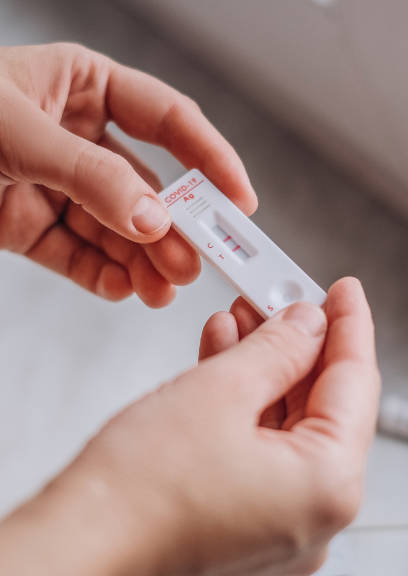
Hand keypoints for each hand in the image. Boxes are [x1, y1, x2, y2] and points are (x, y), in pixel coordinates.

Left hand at [0, 43, 255, 303]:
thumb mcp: (15, 130)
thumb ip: (89, 174)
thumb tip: (151, 216)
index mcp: (83, 87)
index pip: (167, 120)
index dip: (210, 158)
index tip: (239, 199)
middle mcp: (77, 139)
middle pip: (146, 186)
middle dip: (171, 227)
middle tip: (192, 262)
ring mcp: (57, 187)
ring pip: (116, 229)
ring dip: (142, 260)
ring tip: (162, 289)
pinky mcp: (30, 228)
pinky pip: (78, 255)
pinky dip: (103, 275)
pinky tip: (125, 288)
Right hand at [0, 278, 379, 575]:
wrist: (77, 550)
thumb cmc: (139, 492)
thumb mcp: (221, 391)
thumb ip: (278, 349)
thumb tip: (307, 325)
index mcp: (327, 487)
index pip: (356, 384)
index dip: (349, 325)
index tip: (342, 291)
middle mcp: (312, 515)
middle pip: (322, 405)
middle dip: (297, 343)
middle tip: (282, 297)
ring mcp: (277, 522)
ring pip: (286, 424)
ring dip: (265, 367)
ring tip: (242, 318)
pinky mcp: (243, 520)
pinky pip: (261, 447)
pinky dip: (246, 403)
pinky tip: (224, 359)